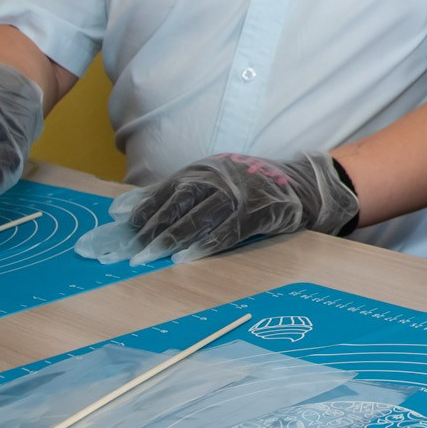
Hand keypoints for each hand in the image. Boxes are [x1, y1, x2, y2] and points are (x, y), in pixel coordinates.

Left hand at [73, 151, 358, 265]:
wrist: (306, 185)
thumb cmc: (254, 189)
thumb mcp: (217, 182)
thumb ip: (178, 194)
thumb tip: (126, 209)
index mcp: (208, 169)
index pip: (168, 189)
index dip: (144, 210)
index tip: (120, 231)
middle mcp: (221, 177)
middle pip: (179, 201)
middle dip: (152, 226)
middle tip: (128, 251)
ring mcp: (241, 193)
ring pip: (200, 215)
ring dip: (172, 237)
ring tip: (149, 257)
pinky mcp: (260, 212)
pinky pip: (228, 230)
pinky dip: (205, 244)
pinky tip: (186, 258)